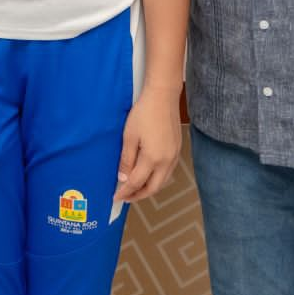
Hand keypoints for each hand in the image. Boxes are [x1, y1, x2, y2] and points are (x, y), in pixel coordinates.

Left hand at [115, 87, 182, 203]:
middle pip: (153, 188)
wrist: (163, 97)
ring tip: (135, 188)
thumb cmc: (144, 113)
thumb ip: (126, 160)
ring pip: (162, 181)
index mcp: (152, 158)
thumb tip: (123, 179)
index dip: (125, 192)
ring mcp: (174, 156)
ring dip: (149, 188)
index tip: (115, 197)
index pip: (136, 183)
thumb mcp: (129, 136)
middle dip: (138, 195)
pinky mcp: (178, 150)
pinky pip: (168, 172)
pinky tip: (148, 175)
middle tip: (125, 197)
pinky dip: (157, 179)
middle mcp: (166, 161)